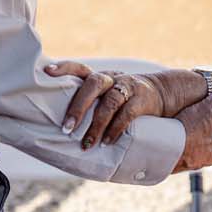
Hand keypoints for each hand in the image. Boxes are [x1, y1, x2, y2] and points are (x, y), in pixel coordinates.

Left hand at [44, 61, 164, 149]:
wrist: (162, 93)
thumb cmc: (125, 98)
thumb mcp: (109, 92)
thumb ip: (91, 100)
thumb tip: (62, 124)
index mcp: (99, 76)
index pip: (80, 68)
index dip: (64, 68)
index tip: (48, 72)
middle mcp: (112, 78)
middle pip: (93, 84)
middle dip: (78, 107)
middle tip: (66, 129)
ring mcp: (128, 87)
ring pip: (110, 102)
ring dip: (96, 125)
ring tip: (87, 144)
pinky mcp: (142, 100)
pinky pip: (127, 114)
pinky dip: (115, 129)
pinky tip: (106, 142)